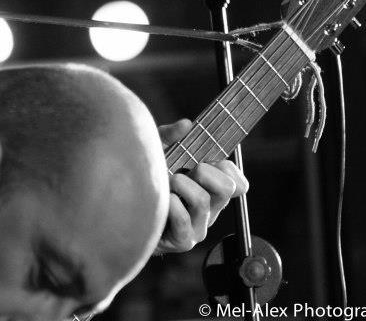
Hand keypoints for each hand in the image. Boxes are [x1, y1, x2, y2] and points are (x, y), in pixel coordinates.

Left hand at [154, 119, 248, 253]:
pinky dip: (169, 204)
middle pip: (227, 188)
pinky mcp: (183, 240)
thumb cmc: (147, 181)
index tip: (209, 159)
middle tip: (185, 170)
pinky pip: (182, 218)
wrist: (125, 212)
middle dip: (205, 171)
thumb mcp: (157, 153)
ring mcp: (199, 227)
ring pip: (203, 200)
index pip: (239, 185)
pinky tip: (161, 199)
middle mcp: (210, 210)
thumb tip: (186, 124)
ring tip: (167, 182)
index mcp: (211, 192)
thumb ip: (171, 136)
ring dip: (181, 184)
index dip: (228, 168)